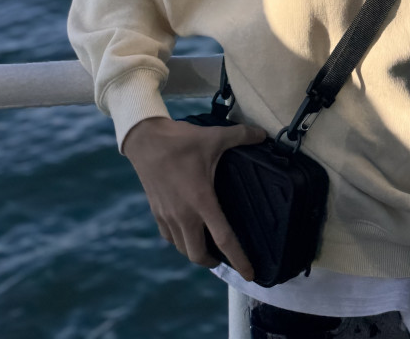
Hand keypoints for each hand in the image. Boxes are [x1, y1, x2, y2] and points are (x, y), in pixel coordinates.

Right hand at [122, 116, 266, 279]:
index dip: (238, 259)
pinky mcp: (157, 212)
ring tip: (208, 247)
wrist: (146, 141)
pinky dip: (180, 241)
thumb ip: (241, 136)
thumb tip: (263, 134)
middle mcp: (184, 215)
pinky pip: (169, 237)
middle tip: (225, 258)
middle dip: (214, 262)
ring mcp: (168, 216)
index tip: (249, 274)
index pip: (224, 239)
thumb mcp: (214, 136)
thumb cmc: (181, 141)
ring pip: (182, 248)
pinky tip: (187, 232)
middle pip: (198, 254)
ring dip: (196, 252)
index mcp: (201, 201)